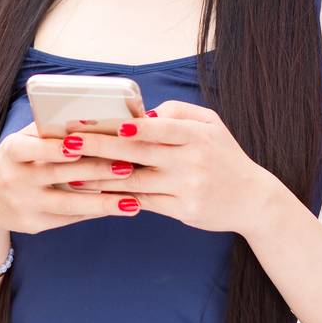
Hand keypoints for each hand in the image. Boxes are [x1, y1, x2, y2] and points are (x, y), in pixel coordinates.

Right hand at [0, 121, 143, 236]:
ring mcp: (25, 205)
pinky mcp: (34, 225)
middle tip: (128, 166)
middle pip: (59, 175)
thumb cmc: (14, 161)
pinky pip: (69, 218)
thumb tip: (91, 115)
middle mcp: (16, 179)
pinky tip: (118, 208)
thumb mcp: (20, 142)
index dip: (54, 147)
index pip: (32, 148)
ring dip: (103, 202)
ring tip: (132, 201)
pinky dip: (94, 212)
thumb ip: (48, 131)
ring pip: (68, 204)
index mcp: (11, 152)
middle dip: (95, 171)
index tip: (81, 143)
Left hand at [65, 101, 282, 235]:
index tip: (105, 123)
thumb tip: (139, 115)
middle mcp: (192, 161)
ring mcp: (187, 188)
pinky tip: (95, 194)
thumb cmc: (223, 156)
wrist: (252, 200)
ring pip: (135, 181)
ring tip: (70, 172)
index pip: (160, 127)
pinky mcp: (182, 210)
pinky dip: (118, 197)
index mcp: (197, 135)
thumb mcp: (210, 124)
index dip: (132, 126)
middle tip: (69, 142)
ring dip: (99, 177)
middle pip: (138, 153)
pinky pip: (143, 202)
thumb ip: (176, 112)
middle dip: (100, 146)